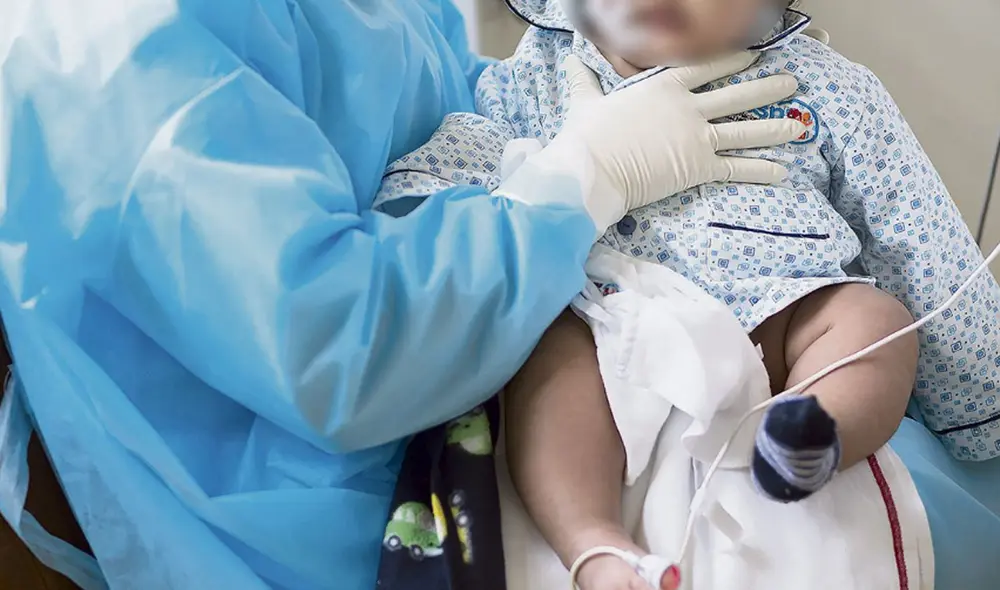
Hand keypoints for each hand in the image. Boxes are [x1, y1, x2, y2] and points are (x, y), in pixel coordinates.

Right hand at [497, 52, 805, 238]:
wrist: (591, 168)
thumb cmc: (586, 135)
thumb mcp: (585, 102)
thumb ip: (584, 81)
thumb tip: (570, 62)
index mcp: (663, 87)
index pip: (706, 67)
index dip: (733, 59)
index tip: (755, 52)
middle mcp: (687, 108)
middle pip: (737, 95)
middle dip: (767, 88)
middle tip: (792, 82)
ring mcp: (696, 137)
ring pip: (745, 129)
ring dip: (774, 127)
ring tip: (800, 125)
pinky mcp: (697, 167)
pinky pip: (735, 167)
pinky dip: (760, 170)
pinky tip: (783, 171)